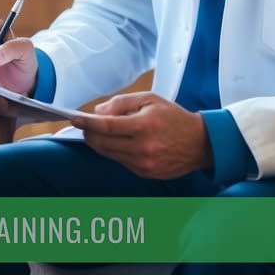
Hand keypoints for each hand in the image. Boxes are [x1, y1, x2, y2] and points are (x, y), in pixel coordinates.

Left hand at [71, 92, 212, 178]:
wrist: (200, 143)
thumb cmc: (173, 117)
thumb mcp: (149, 100)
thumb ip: (121, 103)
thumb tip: (98, 112)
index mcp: (144, 126)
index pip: (108, 126)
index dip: (88, 123)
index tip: (75, 118)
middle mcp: (144, 148)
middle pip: (104, 144)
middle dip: (90, 134)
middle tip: (85, 126)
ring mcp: (144, 164)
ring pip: (109, 154)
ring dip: (99, 144)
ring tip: (97, 133)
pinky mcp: (145, 174)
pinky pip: (121, 162)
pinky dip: (114, 152)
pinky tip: (117, 143)